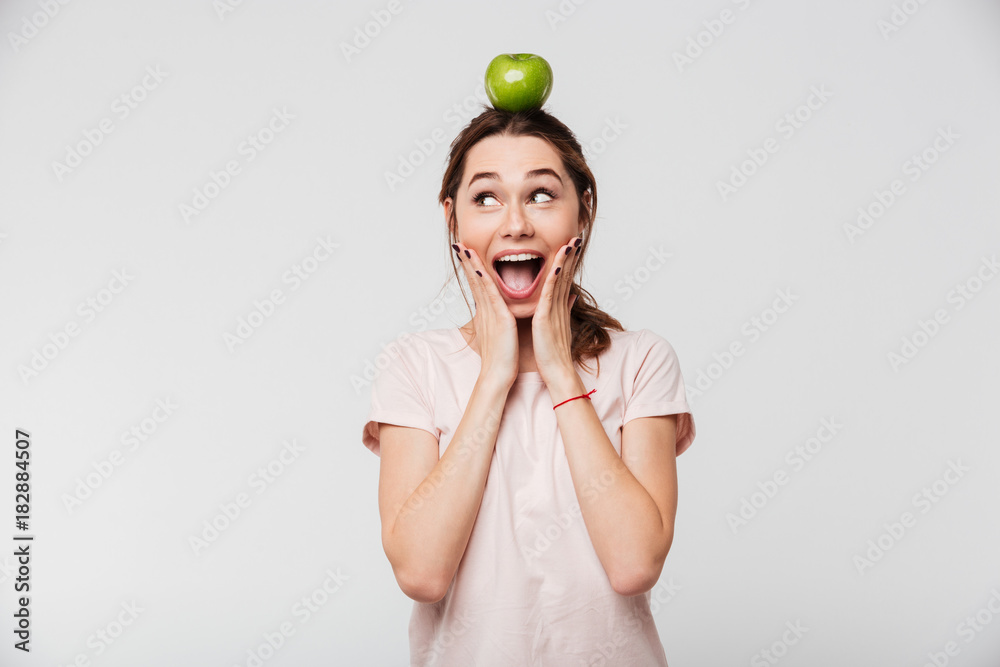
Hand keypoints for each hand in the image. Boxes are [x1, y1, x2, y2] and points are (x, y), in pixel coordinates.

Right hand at [452, 242, 518, 389]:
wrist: (499, 376)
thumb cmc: (503, 358)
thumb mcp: (504, 333)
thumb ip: (505, 319)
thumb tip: (507, 313)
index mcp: (488, 312)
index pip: (479, 285)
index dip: (473, 268)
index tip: (468, 252)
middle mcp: (485, 310)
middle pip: (474, 280)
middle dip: (467, 261)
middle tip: (459, 243)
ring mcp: (489, 314)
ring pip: (479, 284)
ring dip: (471, 265)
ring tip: (463, 247)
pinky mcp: (498, 319)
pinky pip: (489, 295)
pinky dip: (483, 281)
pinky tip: (478, 268)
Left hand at [532, 236, 581, 386]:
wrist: (557, 372)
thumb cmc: (553, 353)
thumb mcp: (559, 326)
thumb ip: (563, 309)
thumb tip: (570, 296)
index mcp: (559, 307)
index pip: (565, 278)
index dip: (568, 261)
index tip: (571, 244)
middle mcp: (560, 306)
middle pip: (566, 274)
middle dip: (571, 254)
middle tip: (575, 236)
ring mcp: (554, 310)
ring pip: (561, 280)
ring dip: (565, 260)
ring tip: (570, 241)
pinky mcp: (547, 317)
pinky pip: (550, 294)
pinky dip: (554, 279)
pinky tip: (556, 265)